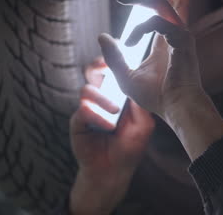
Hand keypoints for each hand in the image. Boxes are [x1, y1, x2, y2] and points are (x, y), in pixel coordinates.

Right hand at [69, 60, 154, 214]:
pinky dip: (94, 115)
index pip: (114, 72)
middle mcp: (102, 98)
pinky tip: (106, 125)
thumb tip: (138, 85)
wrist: (113, 171)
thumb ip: (141, 106)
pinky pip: (82, 111)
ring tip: (115, 111)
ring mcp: (89, 108)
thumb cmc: (130, 147)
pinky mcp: (78, 122)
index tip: (122, 52)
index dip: (116, 61)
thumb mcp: (144, 125)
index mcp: (118, 95)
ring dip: (103, 98)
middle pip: (94, 72)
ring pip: (88, 90)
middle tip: (106, 65)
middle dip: (98, 65)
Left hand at [98, 0, 203, 119]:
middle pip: (166, 1)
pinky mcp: (182, 39)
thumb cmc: (156, 96)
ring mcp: (181, 35)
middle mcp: (175, 34)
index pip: (161, 12)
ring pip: (163, 4)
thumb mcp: (125, 76)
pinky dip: (141, 29)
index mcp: (165, 41)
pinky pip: (159, 22)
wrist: (175, 107)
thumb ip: (114, 56)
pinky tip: (130, 43)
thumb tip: (101, 36)